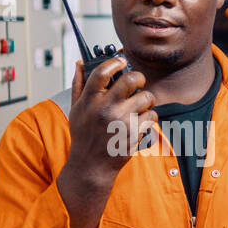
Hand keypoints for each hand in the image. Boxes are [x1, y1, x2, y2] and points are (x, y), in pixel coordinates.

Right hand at [64, 56, 157, 187]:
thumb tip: (81, 62)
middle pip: (131, 79)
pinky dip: (149, 118)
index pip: (102, 71)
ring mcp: (121, 121)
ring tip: (139, 106)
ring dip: (146, 100)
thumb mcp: (75, 109)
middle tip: (138, 83)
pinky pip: (152, 116)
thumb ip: (78, 84)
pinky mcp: (134, 133)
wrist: (91, 166)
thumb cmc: (84, 136)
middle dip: (139, 78)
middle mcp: (105, 108)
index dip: (115, 62)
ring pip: (147, 97)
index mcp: (89, 100)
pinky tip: (140, 122)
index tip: (121, 62)